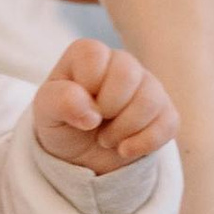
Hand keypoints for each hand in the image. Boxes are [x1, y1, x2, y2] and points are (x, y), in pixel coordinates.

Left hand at [32, 37, 178, 175]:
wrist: (81, 158)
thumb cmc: (62, 124)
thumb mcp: (45, 113)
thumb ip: (59, 101)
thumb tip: (91, 111)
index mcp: (90, 54)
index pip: (95, 56)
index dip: (85, 88)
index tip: (77, 106)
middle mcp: (122, 63)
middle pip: (128, 73)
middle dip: (107, 108)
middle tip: (93, 125)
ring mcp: (148, 86)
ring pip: (150, 99)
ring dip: (123, 129)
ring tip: (106, 139)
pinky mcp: (165, 112)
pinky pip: (168, 123)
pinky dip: (142, 144)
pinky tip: (124, 150)